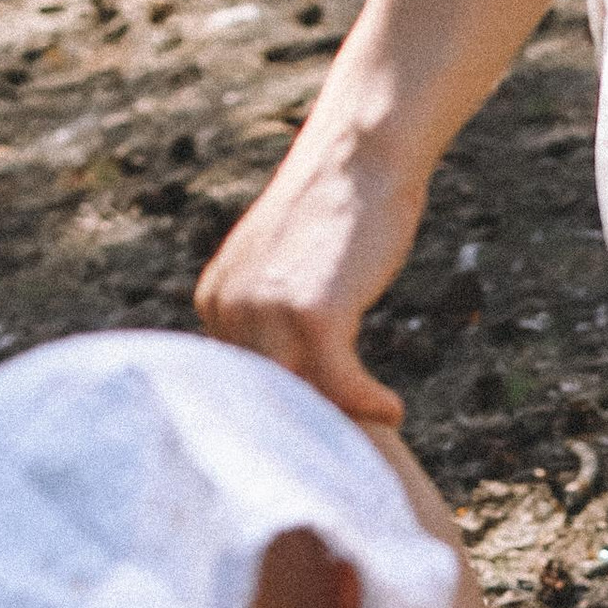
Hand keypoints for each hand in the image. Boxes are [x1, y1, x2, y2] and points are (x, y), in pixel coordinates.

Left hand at [196, 123, 432, 428]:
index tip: (319, 438)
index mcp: (216, 302)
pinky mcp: (311, 311)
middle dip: (307, 433)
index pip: (240, 387)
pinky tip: (391, 409)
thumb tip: (303, 391)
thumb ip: (279, 322)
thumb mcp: (293, 269)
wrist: (360, 151)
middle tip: (352, 455)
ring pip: (299, 401)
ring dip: (340, 428)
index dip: (283, 419)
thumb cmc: (342, 211)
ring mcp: (265, 310)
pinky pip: (338, 387)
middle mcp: (228, 308)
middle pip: (265, 401)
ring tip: (376, 436)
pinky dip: (366, 404)